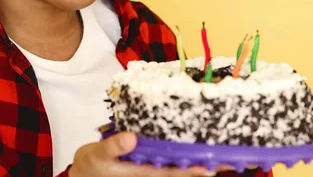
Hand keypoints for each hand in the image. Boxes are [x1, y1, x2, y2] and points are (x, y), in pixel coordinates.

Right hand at [69, 132, 219, 176]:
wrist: (83, 174)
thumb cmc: (90, 166)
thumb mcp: (97, 155)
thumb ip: (113, 146)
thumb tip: (131, 137)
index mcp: (140, 173)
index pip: (172, 174)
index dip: (192, 171)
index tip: (211, 167)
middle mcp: (148, 174)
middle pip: (181, 172)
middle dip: (203, 168)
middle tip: (229, 161)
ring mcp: (148, 170)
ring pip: (177, 168)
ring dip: (197, 163)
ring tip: (220, 155)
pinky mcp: (147, 165)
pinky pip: (169, 163)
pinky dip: (183, 157)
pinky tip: (195, 149)